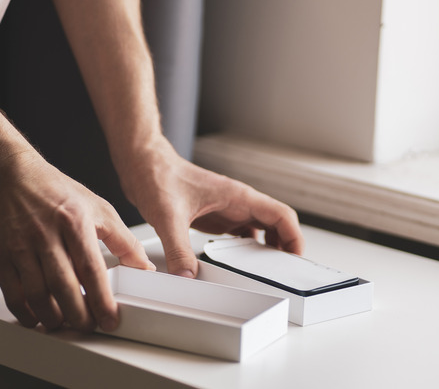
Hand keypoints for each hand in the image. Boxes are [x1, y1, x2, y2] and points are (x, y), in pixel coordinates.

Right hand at [0, 152, 154, 331]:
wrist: (9, 176)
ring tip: (66, 323)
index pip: (91, 268)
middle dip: (78, 315)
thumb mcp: (98, 208)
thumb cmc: (55, 191)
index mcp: (74, 221)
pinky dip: (26, 312)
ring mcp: (20, 246)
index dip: (101, 299)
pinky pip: (12, 293)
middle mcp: (45, 234)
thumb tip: (144, 267)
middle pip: (63, 286)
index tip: (110, 318)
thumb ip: (123, 240)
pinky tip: (38, 317)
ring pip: (36, 294)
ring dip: (53, 317)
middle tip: (89, 326)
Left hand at [120, 140, 303, 277]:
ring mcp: (227, 208)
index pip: (281, 215)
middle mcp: (237, 202)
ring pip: (260, 228)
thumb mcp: (168, 217)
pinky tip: (239, 262)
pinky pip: (241, 231)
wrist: (142, 163)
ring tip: (267, 271)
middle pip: (276, 224)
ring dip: (268, 247)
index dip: (295, 238)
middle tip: (284, 272)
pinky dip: (247, 247)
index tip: (296, 259)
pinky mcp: (215, 215)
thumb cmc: (158, 176)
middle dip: (285, 247)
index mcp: (238, 196)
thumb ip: (178, 249)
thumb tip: (186, 277)